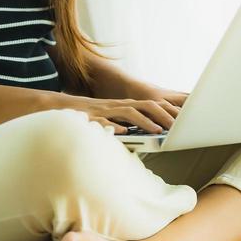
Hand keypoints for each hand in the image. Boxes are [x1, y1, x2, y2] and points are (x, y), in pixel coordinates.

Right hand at [61, 82, 188, 134]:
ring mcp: (104, 110)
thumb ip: (124, 124)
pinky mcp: (90, 117)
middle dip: (162, 115)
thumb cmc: (88, 116)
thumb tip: (141, 134)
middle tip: (176, 126)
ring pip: (129, 112)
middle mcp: (117, 105)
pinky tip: (123, 132)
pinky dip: (114, 125)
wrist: (58, 108)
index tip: (181, 121)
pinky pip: (104, 120)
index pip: (150, 106)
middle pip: (145, 105)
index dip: (166, 112)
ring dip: (144, 121)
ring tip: (157, 130)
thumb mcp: (110, 119)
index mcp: (124, 106)